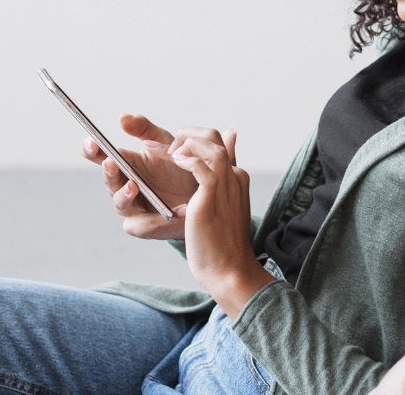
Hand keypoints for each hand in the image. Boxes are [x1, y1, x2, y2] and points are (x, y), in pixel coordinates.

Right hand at [81, 114, 196, 240]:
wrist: (203, 191)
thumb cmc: (179, 166)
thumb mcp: (165, 142)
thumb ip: (144, 129)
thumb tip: (122, 118)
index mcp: (125, 164)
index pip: (101, 157)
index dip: (92, 150)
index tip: (92, 141)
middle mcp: (124, 186)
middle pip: (108, 180)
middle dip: (109, 172)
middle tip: (112, 163)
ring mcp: (133, 207)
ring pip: (120, 204)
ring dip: (124, 195)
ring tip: (134, 186)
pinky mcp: (146, 226)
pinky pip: (144, 225)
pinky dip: (157, 220)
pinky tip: (172, 210)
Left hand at [168, 128, 274, 316]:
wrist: (229, 269)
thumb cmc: (222, 245)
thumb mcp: (221, 210)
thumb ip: (216, 189)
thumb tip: (207, 181)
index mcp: (237, 179)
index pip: (219, 146)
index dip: (196, 141)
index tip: (176, 147)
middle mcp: (234, 178)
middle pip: (216, 139)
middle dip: (189, 135)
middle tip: (168, 143)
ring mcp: (226, 184)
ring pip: (210, 146)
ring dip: (186, 142)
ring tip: (167, 149)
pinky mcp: (212, 194)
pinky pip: (201, 165)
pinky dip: (188, 158)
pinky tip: (175, 160)